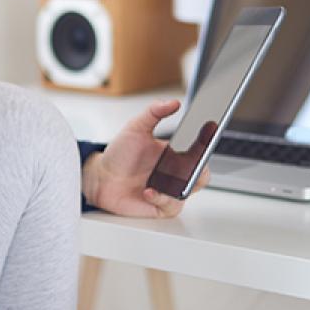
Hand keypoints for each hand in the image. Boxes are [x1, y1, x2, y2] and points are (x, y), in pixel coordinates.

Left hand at [82, 99, 211, 217]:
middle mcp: (174, 174)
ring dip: (179, 186)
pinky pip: (171, 206)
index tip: (209, 132)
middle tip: (192, 165)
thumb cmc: (120, 154)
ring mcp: (169, 191)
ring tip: (163, 179)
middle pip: (202, 175)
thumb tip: (173, 102)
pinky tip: (149, 190)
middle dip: (201, 171)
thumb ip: (154, 112)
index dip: (208, 143)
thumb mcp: (136, 127)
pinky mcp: (160, 206)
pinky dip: (162, 198)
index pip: (199, 151)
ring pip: (188, 192)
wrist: (100, 177)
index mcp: (175, 154)